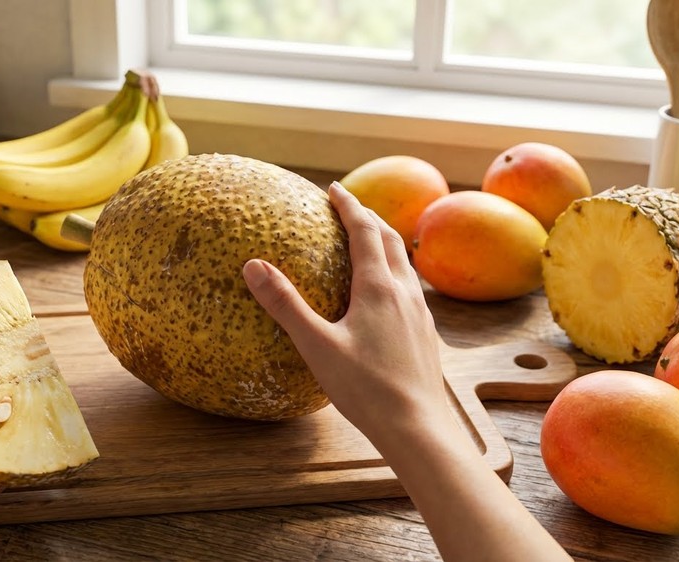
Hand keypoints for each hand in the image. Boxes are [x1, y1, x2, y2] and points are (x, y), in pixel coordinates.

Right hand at [243, 181, 570, 561]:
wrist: (416, 426)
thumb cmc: (365, 389)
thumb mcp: (316, 346)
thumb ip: (285, 305)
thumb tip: (253, 266)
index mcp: (378, 287)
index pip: (364, 230)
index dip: (348, 205)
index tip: (332, 189)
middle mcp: (404, 292)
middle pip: (390, 239)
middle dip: (369, 218)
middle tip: (348, 208)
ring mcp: (419, 313)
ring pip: (405, 264)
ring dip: (386, 243)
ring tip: (368, 243)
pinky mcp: (425, 334)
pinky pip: (410, 289)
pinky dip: (395, 273)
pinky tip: (385, 295)